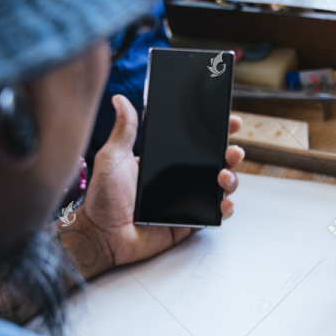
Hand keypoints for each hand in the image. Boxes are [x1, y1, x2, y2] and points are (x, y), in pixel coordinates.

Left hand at [60, 95, 244, 280]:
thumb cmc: (103, 198)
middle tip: (233, 151)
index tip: (229, 122)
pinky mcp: (190, 222)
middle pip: (215, 163)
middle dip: (230, 154)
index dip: (215, 133)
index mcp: (165, 162)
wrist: (102, 235)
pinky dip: (225, 209)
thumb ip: (124, 130)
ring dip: (230, 180)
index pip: (196, 144)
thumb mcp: (113, 157)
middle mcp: (180, 180)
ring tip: (224, 176)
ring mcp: (187, 201)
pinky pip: (214, 215)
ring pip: (219, 187)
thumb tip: (120, 99)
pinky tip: (225, 202)